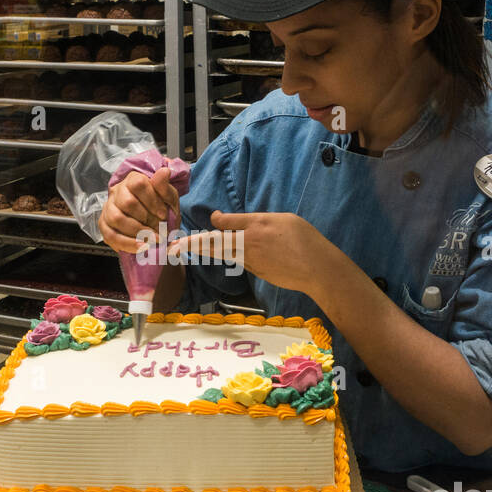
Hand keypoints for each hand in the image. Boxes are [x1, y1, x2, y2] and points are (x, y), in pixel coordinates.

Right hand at [98, 169, 180, 254]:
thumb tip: (165, 171)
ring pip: (117, 219)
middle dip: (146, 219)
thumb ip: (165, 188)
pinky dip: (128, 243)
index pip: (138, 184)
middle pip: (127, 202)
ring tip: (152, 239)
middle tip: (159, 229)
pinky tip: (142, 246)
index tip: (163, 214)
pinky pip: (111, 235)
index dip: (152, 201)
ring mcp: (108, 208)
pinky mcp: (104, 225)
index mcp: (133, 179)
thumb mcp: (168, 199)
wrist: (155, 227)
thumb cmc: (160, 210)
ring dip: (137, 232)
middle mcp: (117, 191)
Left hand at [168, 210, 338, 296]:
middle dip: (193, 243)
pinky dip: (229, 258)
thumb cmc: (306, 239)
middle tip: (174, 246)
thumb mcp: (284, 219)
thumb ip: (259, 220)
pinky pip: (240, 262)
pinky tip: (222, 255)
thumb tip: (242, 223)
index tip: (211, 219)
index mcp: (256, 225)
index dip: (216, 221)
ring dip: (204, 251)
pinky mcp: (257, 272)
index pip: (227, 223)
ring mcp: (252, 260)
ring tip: (185, 249)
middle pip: (216, 242)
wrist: (317, 269)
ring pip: (223, 254)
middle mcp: (249, 243)